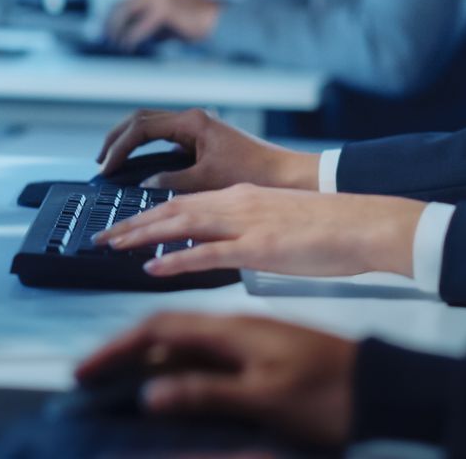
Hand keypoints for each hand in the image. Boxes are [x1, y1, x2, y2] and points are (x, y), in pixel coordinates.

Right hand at [77, 312, 357, 448]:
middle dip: (123, 343)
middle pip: (165, 323)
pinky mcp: (263, 343)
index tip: (86, 369)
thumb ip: (207, 393)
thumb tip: (149, 394)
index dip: (118, 349)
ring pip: (185, 327)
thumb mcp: (268, 398)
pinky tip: (175, 361)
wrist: (385, 384)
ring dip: (148, 342)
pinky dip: (178, 347)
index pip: (158, 329)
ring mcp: (250, 332)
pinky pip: (206, 337)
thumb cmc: (331, 393)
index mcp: (231, 330)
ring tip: (119, 360)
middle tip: (90, 368)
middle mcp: (235, 324)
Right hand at [96, 107, 318, 191]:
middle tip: (101, 159)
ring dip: (130, 141)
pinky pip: (165, 137)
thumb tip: (145, 186)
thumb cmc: (255, 173)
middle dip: (117, 138)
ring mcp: (197, 128)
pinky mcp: (202, 140)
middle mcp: (193, 119)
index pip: (141, 127)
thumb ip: (172, 182)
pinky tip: (139, 164)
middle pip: (141, 119)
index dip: (119, 148)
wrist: (286, 175)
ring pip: (152, 126)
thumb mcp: (208, 181)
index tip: (107, 167)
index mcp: (192, 121)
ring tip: (112, 160)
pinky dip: (146, 148)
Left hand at [97, 184, 423, 279]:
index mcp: (242, 197)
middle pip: (171, 210)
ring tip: (112, 247)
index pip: (184, 203)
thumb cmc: (330, 227)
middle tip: (101, 236)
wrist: (364, 222)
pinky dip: (176, 260)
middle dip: (132, 223)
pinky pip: (207, 254)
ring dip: (141, 236)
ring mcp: (246, 224)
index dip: (149, 213)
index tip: (123, 224)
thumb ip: (247, 229)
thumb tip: (227, 245)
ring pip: (180, 226)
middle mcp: (237, 203)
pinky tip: (153, 267)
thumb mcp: (278, 221)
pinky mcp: (258, 246)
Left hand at [104, 0, 221, 47]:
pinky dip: (131, 38)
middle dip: (111, 21)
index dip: (116, 14)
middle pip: (123, 2)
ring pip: (127, 12)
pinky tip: (128, 46)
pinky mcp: (165, 9)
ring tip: (117, 44)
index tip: (109, 28)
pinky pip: (140, 26)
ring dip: (118, 30)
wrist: (224, 21)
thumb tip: (136, 37)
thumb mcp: (175, 23)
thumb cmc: (204, 24)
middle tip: (106, 37)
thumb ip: (157, 26)